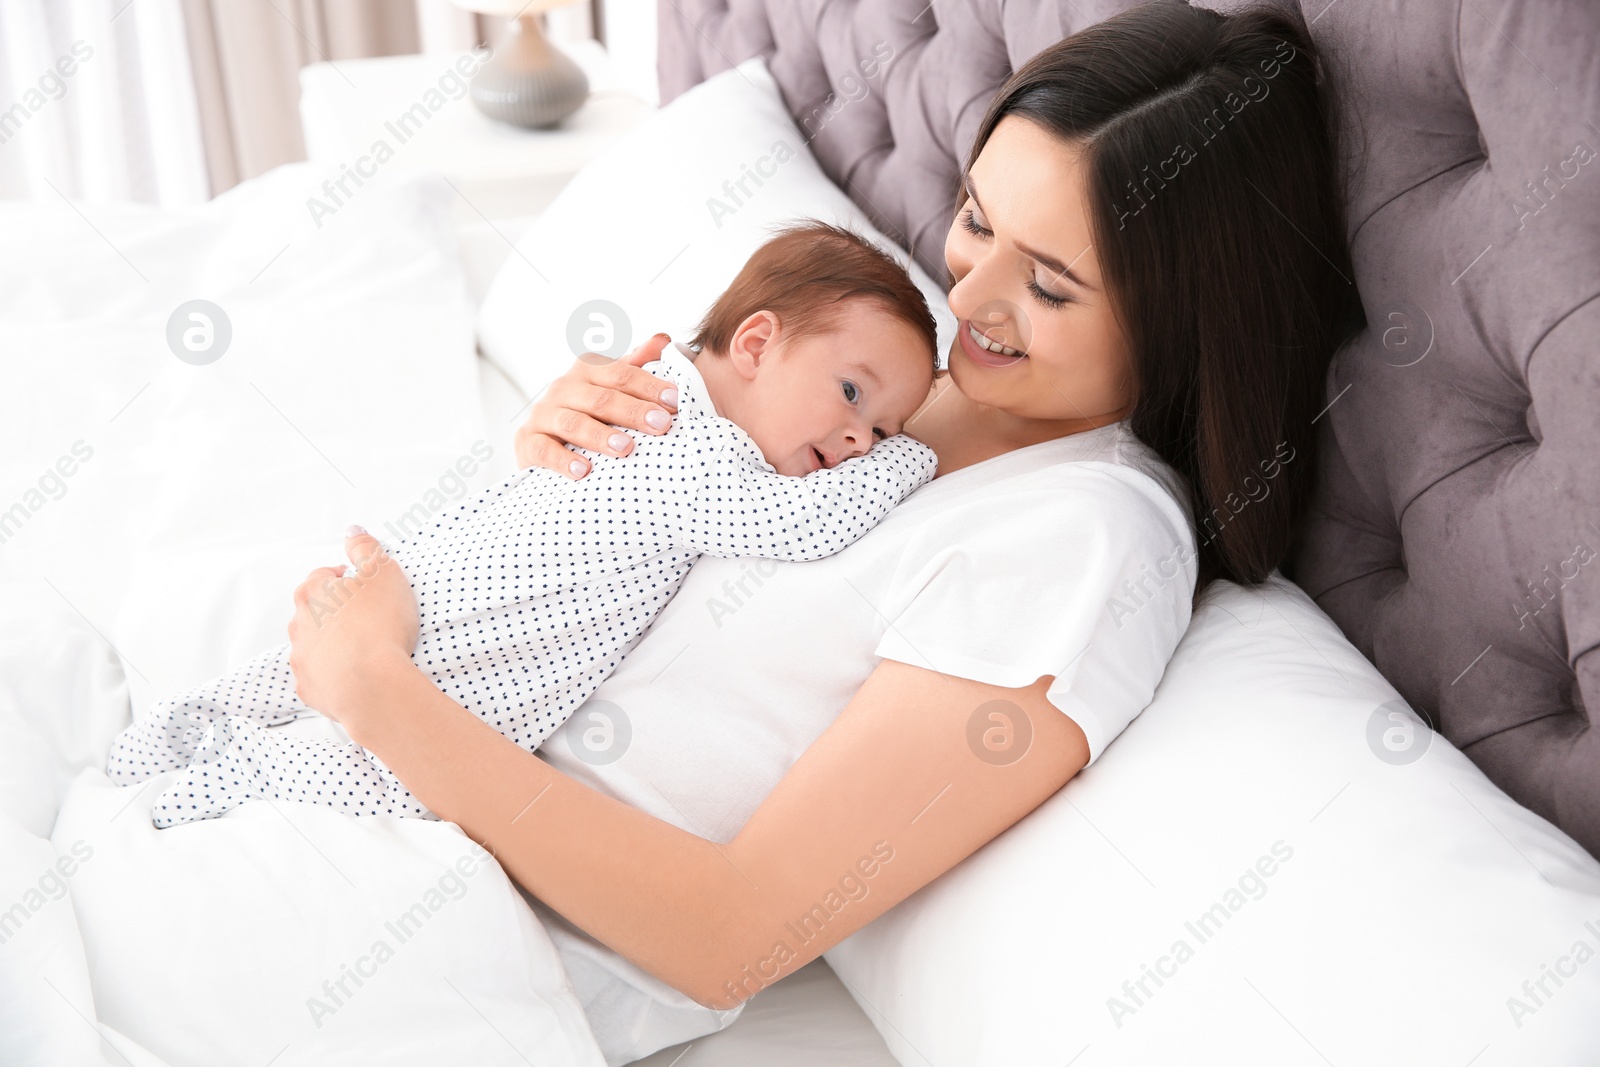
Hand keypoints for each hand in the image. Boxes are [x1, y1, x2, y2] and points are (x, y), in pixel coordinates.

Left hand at [286, 527, 418, 726]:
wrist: (372, 685)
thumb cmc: (379, 624)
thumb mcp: (382, 573)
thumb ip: (365, 548)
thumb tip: (352, 530)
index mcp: (313, 593)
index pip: (324, 576)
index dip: (347, 580)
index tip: (368, 590)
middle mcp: (298, 624)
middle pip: (315, 611)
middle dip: (336, 613)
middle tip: (369, 619)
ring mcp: (301, 658)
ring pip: (314, 644)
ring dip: (333, 643)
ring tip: (364, 650)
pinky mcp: (309, 688)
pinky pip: (320, 676)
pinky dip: (334, 674)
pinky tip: (356, 675)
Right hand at [515, 333, 677, 477]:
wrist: (545, 442)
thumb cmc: (590, 412)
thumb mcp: (611, 385)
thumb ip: (635, 364)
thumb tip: (664, 339)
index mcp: (588, 370)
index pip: (622, 374)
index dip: (650, 386)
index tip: (675, 402)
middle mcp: (563, 388)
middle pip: (601, 398)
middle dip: (633, 411)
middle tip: (660, 425)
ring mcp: (544, 414)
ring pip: (573, 423)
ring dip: (600, 436)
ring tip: (625, 448)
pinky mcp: (527, 442)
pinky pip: (544, 451)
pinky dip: (563, 460)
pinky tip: (583, 471)